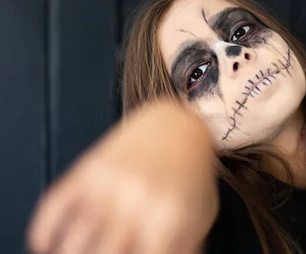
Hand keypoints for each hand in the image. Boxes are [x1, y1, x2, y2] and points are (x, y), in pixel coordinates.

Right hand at [27, 100, 217, 253]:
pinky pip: (53, 208)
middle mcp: (135, 201)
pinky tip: (46, 245)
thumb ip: (184, 247)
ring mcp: (108, 184)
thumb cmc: (190, 174)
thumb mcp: (199, 213)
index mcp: (168, 216)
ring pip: (73, 241)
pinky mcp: (88, 169)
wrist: (176, 125)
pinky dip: (43, 232)